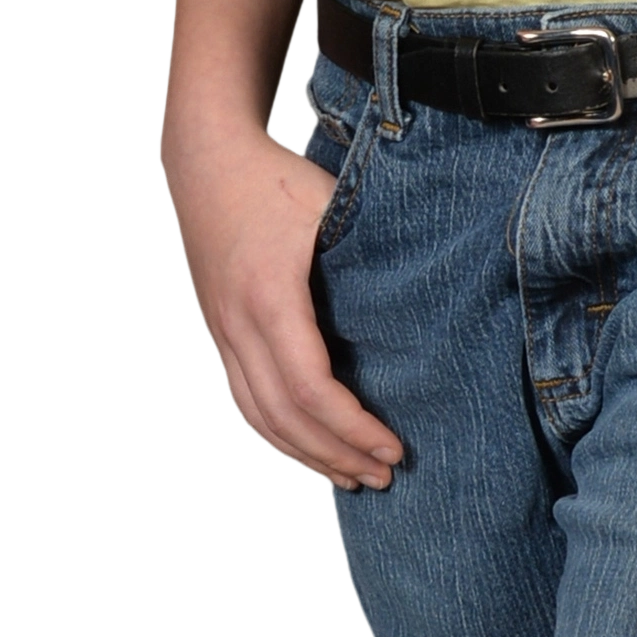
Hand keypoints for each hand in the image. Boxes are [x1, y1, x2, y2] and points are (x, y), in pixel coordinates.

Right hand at [161, 116, 404, 494]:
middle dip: (337, 454)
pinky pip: (244, 401)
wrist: (205, 160)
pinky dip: (277, 436)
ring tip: (353, 477)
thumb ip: (368, 253)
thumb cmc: (277, 178)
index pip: (311, 387)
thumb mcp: (330, 204)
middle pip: (285, 416)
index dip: (354, 428)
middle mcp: (237, 324)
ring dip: (307, 455)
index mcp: (270, 296)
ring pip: (258, 418)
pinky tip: (309, 451)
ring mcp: (221, 333)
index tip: (395, 446)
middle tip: (386, 474)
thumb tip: (430, 300)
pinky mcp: (218, 334)